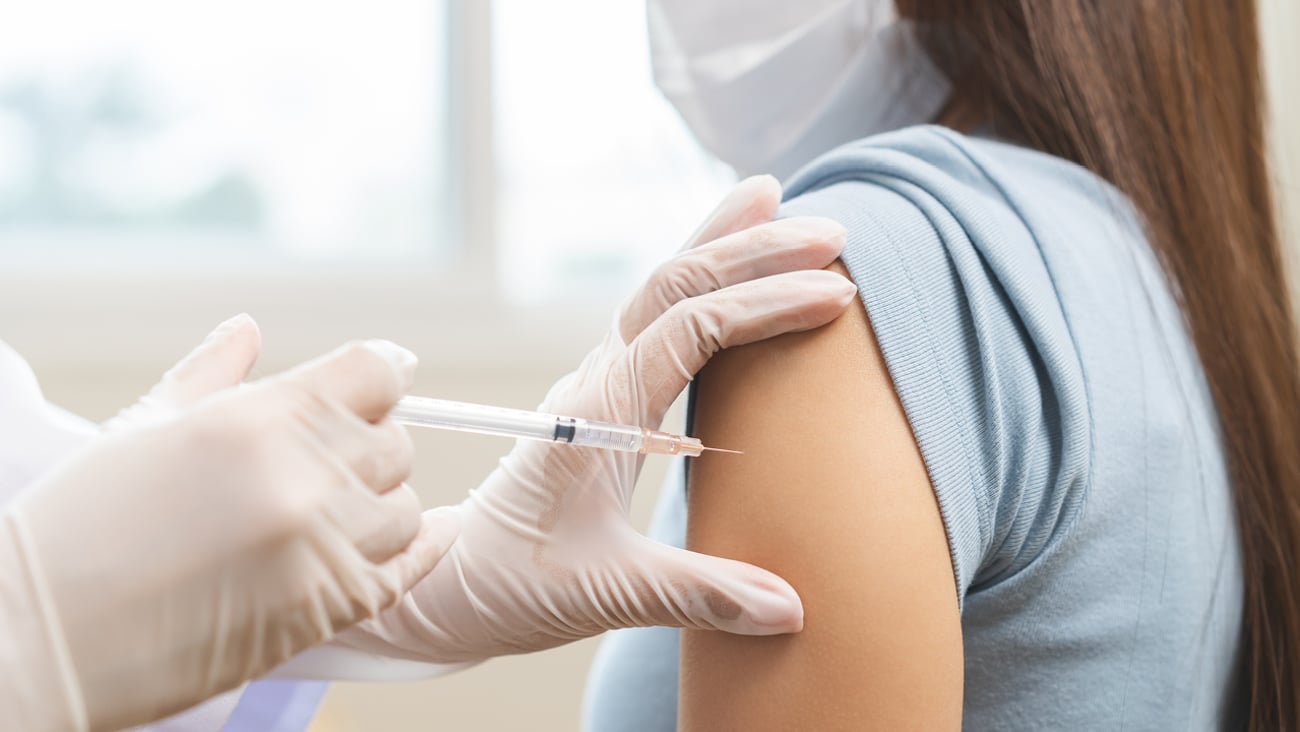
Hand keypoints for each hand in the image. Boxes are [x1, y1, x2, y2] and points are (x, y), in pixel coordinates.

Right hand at [0, 322, 459, 731]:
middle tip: (334, 459)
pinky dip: (422, 549)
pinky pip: (410, 570)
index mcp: (256, 420)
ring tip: (337, 513)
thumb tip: (248, 329)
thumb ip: (213, 373)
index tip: (380, 381)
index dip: (381, 374)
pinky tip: (429, 533)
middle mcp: (301, 479)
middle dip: (370, 443)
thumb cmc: (78, 528)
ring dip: (382, 505)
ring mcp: (320, 548)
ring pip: (405, 507)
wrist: (41, 641)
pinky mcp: (327, 610)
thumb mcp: (142, 430)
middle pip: (394, 441)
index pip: (373, 373)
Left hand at [308, 175, 854, 671]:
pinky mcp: (605, 399)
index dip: (763, 306)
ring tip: (776, 203)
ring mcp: (599, 384)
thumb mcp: (605, 592)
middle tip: (832, 233)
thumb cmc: (513, 582)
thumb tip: (791, 609)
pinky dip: (700, 283)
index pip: (689, 329)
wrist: (450, 583)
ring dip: (720, 247)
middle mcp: (597, 381)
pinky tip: (729, 276)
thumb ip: (698, 593)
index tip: (834, 296)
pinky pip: (657, 320)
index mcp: (596, 411)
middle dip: (751, 251)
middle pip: (673, 286)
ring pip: (661, 290)